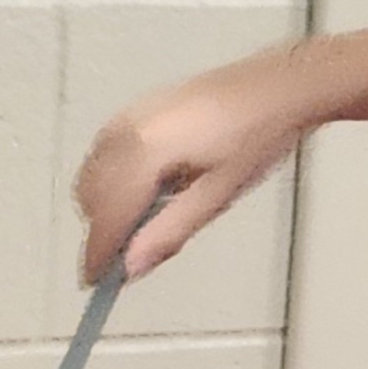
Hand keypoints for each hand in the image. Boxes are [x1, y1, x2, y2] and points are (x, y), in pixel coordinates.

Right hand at [75, 55, 308, 283]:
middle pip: (90, 195)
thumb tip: (133, 266)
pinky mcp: (139, 107)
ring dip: (107, 203)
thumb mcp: (217, 195)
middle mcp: (128, 128)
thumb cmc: (258, 134)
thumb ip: (170, 232)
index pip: (106, 214)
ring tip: (151, 219)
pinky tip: (151, 188)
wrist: (278, 88)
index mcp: (146, 150)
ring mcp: (131, 113)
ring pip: (93, 173)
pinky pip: (106, 151)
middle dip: (105, 228)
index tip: (97, 280)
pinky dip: (113, 178)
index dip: (98, 253)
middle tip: (135, 252)